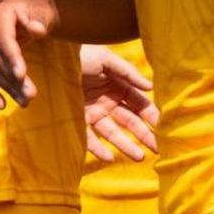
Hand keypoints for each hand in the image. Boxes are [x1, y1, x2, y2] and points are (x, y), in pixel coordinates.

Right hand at [0, 0, 58, 107]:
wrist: (26, 6)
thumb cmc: (38, 9)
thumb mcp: (43, 11)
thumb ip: (39, 21)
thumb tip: (36, 30)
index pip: (4, 40)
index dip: (12, 58)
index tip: (22, 75)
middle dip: (13, 79)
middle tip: (31, 96)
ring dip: (6, 88)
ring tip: (25, 102)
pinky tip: (2, 104)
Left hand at [81, 45, 157, 161]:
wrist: (49, 58)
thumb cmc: (79, 55)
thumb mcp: (105, 59)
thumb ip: (128, 73)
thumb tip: (151, 87)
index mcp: (119, 87)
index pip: (140, 104)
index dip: (152, 115)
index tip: (164, 127)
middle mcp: (108, 102)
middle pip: (130, 122)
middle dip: (145, 135)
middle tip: (159, 148)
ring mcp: (93, 113)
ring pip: (113, 133)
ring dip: (127, 145)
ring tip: (140, 158)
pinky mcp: (76, 121)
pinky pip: (88, 138)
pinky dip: (98, 149)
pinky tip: (109, 158)